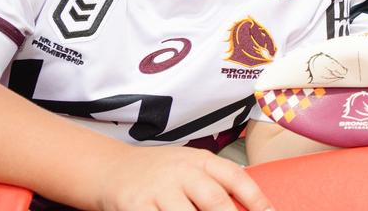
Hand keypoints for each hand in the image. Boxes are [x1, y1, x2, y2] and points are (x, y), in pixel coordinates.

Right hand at [95, 145, 271, 210]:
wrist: (110, 168)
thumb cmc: (160, 172)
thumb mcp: (190, 165)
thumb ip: (216, 181)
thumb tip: (253, 204)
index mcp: (200, 160)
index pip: (236, 178)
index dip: (257, 199)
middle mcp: (181, 172)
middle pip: (215, 200)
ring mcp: (158, 190)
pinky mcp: (136, 206)